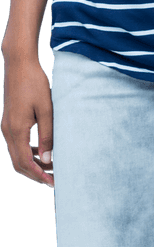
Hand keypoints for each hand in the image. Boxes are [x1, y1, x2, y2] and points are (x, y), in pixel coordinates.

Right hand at [1, 55, 53, 186]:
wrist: (19, 65)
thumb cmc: (34, 83)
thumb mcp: (46, 109)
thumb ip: (47, 135)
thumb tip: (48, 159)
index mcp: (16, 130)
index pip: (25, 163)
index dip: (38, 175)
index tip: (53, 182)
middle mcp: (8, 131)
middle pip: (18, 163)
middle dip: (35, 174)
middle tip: (53, 179)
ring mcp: (6, 127)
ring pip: (17, 155)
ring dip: (32, 163)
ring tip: (50, 167)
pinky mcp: (9, 121)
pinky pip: (17, 144)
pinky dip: (28, 152)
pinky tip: (42, 150)